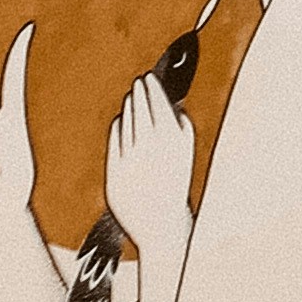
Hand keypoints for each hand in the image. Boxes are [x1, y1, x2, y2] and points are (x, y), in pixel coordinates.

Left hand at [108, 66, 200, 259]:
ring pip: (126, 122)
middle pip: (140, 109)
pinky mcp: (114, 173)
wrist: (160, 225)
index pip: (159, 103)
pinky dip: (117, 127)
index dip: (153, 87)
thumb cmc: (175, 184)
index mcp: (172, 141)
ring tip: (130, 98)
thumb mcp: (187, 153)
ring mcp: (130, 160)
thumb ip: (182, 125)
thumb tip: (171, 102)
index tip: (150, 77)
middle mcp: (150, 148)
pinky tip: (119, 120)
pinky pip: (114, 140)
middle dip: (139, 92)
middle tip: (139, 81)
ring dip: (128, 107)